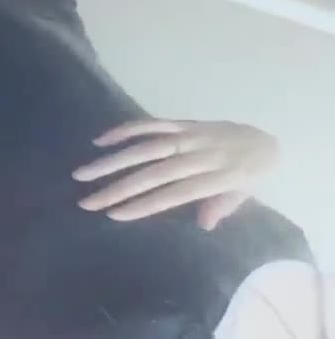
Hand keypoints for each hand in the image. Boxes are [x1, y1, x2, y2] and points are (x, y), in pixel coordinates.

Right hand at [72, 119, 279, 229]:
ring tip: (83, 173)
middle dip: (117, 188)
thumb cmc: (248, 179)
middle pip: (154, 173)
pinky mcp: (183, 122)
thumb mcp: (241, 198)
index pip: (174, 193)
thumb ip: (220, 208)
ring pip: (147, 147)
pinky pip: (152, 123)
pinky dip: (126, 130)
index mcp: (219, 178)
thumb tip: (203, 225)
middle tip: (86, 201)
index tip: (113, 214)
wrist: (264, 141)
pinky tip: (100, 140)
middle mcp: (202, 155)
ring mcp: (191, 135)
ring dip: (112, 160)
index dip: (143, 204)